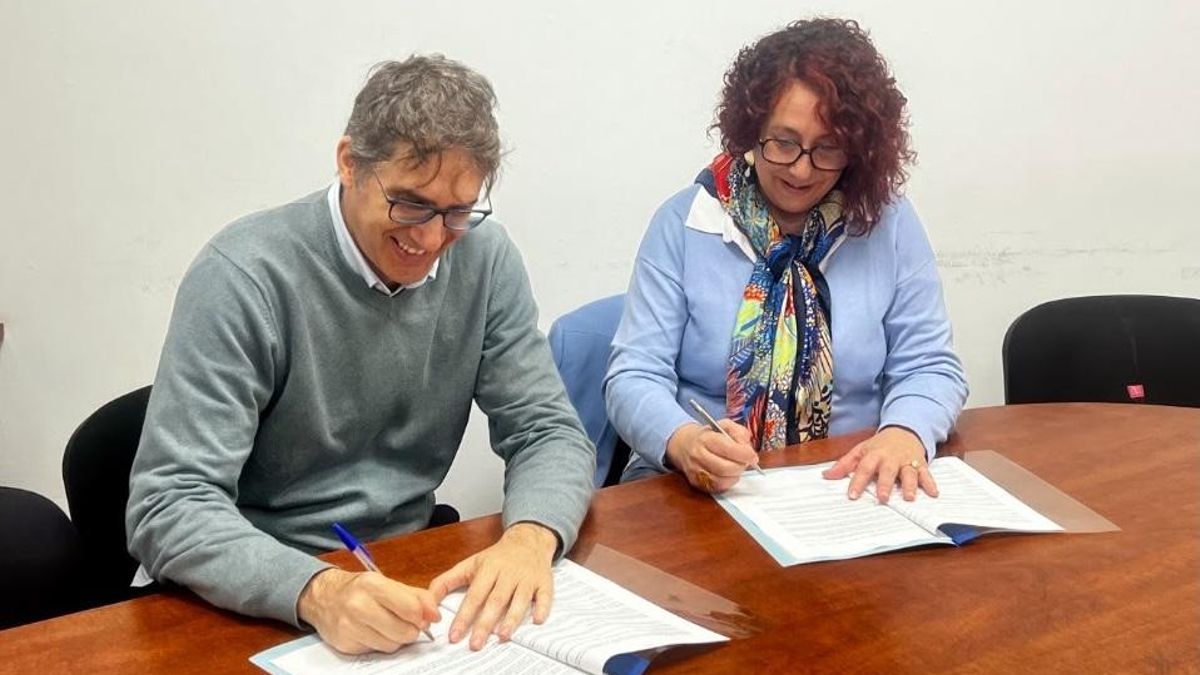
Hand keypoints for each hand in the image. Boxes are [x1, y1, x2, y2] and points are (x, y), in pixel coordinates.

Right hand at [297, 568, 439, 653]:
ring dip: (397, 639)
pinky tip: (374, 632)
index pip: (411, 608)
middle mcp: (359, 605)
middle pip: (404, 631)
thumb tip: (434, 614)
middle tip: (409, 623)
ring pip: (392, 645)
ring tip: (389, 626)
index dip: (424, 616)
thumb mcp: (387, 584)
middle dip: (412, 630)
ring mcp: (350, 627)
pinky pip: (376, 651)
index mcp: (373, 585)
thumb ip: (416, 596)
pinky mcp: (346, 644)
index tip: (426, 617)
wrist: (323, 597)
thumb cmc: (359, 590)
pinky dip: (381, 643)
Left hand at [429, 522, 556, 649]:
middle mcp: (508, 572)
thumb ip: (447, 581)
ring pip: (520, 599)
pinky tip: (537, 621)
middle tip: (475, 644)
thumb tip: (429, 600)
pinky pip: (544, 596)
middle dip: (484, 623)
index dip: (464, 616)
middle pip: (496, 600)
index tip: (455, 635)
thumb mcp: (470, 564)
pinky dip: (542, 608)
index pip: (474, 595)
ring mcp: (527, 577)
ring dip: (512, 618)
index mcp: (489, 568)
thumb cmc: (496, 556)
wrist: (527, 540)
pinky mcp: (544, 581)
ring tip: (501, 636)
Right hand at [665, 420, 756, 493]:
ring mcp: (696, 470)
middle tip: (747, 462)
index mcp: (706, 438)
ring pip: (722, 480)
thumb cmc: (708, 436)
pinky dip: (728, 482)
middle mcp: (698, 455)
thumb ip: (739, 432)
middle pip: (726, 467)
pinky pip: (717, 487)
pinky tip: (730, 475)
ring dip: (735, 475)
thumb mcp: (724, 425)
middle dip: (741, 466)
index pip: (728, 448)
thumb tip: (747, 446)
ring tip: (738, 467)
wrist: (684, 445)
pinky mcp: (696, 482)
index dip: (744, 454)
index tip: (753, 456)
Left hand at [822, 426, 936, 503]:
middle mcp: (891, 458)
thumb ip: (844, 464)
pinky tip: (934, 494)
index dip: (857, 481)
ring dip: (910, 485)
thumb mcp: (860, 450)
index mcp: (874, 454)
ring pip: (909, 473)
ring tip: (909, 498)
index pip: (864, 468)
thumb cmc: (879, 445)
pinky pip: (927, 474)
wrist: (904, 430)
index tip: (852, 496)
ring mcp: (907, 461)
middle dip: (885, 484)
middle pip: (888, 471)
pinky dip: (931, 483)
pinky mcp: (921, 464)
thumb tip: (825, 476)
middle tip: (882, 498)